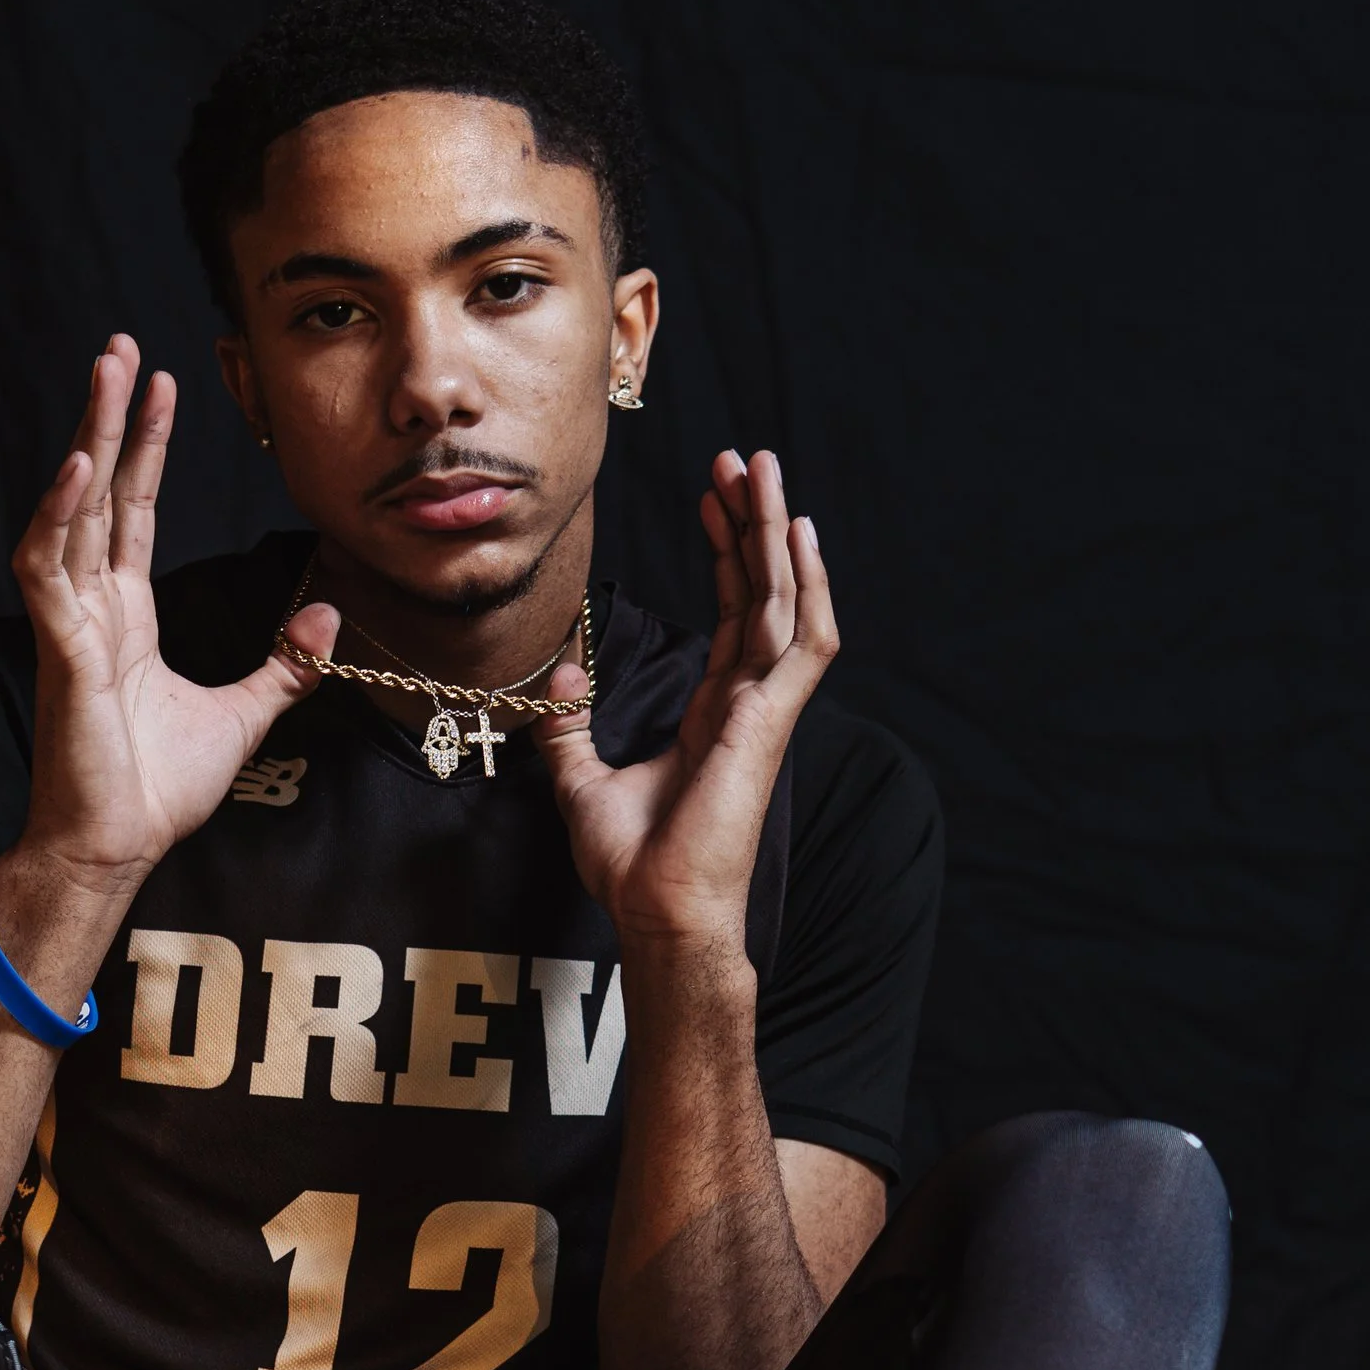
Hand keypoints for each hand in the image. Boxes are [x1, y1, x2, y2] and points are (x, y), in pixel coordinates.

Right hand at [6, 337, 334, 911]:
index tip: (164, 386)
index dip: (147, 446)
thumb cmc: (158, 789)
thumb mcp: (244, 713)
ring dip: (87, 440)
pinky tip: (81, 467)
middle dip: (111, 416)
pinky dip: (60, 516)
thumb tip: (325, 613)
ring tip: (106, 376)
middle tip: (122, 347)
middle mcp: (93, 606)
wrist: (119, 847)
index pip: (134, 508)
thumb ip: (281, 662)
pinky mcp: (60, 650)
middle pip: (99, 489)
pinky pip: (50, 569)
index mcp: (126, 614)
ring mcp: (71, 623)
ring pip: (72, 510)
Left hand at [540, 445, 836, 952]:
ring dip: (776, 532)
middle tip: (741, 459)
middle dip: (753, 521)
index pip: (729, 611)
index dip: (723, 552)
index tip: (709, 498)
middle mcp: (747, 702)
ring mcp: (765, 710)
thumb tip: (561, 672)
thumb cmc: (632, 864)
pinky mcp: (771, 721)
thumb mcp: (580, 779)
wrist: (657, 910)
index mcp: (714, 711)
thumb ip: (570, 723)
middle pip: (761, 590)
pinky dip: (807, 584)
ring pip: (784, 598)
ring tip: (762, 470)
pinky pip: (803, 639)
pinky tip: (796, 534)